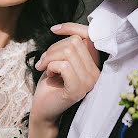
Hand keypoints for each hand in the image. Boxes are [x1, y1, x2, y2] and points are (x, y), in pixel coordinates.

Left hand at [29, 22, 99, 137]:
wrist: (43, 109)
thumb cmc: (50, 85)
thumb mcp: (59, 61)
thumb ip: (67, 47)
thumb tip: (64, 30)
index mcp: (93, 63)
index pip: (90, 36)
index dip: (72, 27)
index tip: (54, 29)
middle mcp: (95, 72)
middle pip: (75, 42)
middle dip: (53, 48)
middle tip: (44, 62)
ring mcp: (89, 82)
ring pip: (68, 52)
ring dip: (49, 58)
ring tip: (45, 68)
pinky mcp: (78, 89)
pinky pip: (63, 66)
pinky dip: (51, 67)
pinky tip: (48, 75)